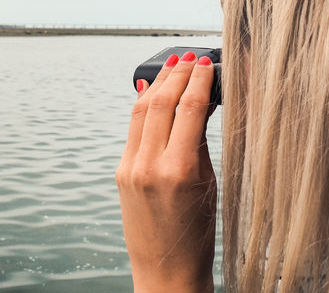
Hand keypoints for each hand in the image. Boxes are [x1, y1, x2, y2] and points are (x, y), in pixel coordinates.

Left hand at [115, 52, 216, 292]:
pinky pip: (132, 129)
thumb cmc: (196, 234)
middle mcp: (149, 165)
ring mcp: (130, 168)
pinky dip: (143, 106)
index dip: (199, 81)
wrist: (165, 271)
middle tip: (190, 58)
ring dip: (157, 84)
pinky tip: (151, 90)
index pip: (190, 109)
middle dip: (177, 74)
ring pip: (141, 111)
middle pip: (162, 103)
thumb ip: (197, 144)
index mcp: (179, 170)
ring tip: (172, 64)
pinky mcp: (120, 172)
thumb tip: (198, 106)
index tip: (207, 64)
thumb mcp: (208, 186)